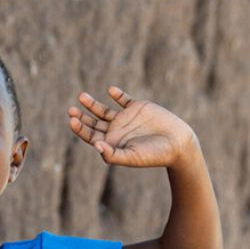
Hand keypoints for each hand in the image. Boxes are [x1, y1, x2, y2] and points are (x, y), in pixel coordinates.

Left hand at [68, 86, 196, 168]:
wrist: (178, 144)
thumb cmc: (155, 155)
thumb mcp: (132, 157)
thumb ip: (112, 154)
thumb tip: (96, 146)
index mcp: (112, 143)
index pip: (90, 136)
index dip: (80, 129)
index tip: (72, 121)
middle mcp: (116, 131)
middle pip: (93, 122)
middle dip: (81, 116)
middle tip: (71, 110)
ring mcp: (125, 118)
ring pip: (103, 110)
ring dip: (91, 104)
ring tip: (81, 96)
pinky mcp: (137, 108)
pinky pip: (123, 99)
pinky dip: (116, 94)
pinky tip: (111, 91)